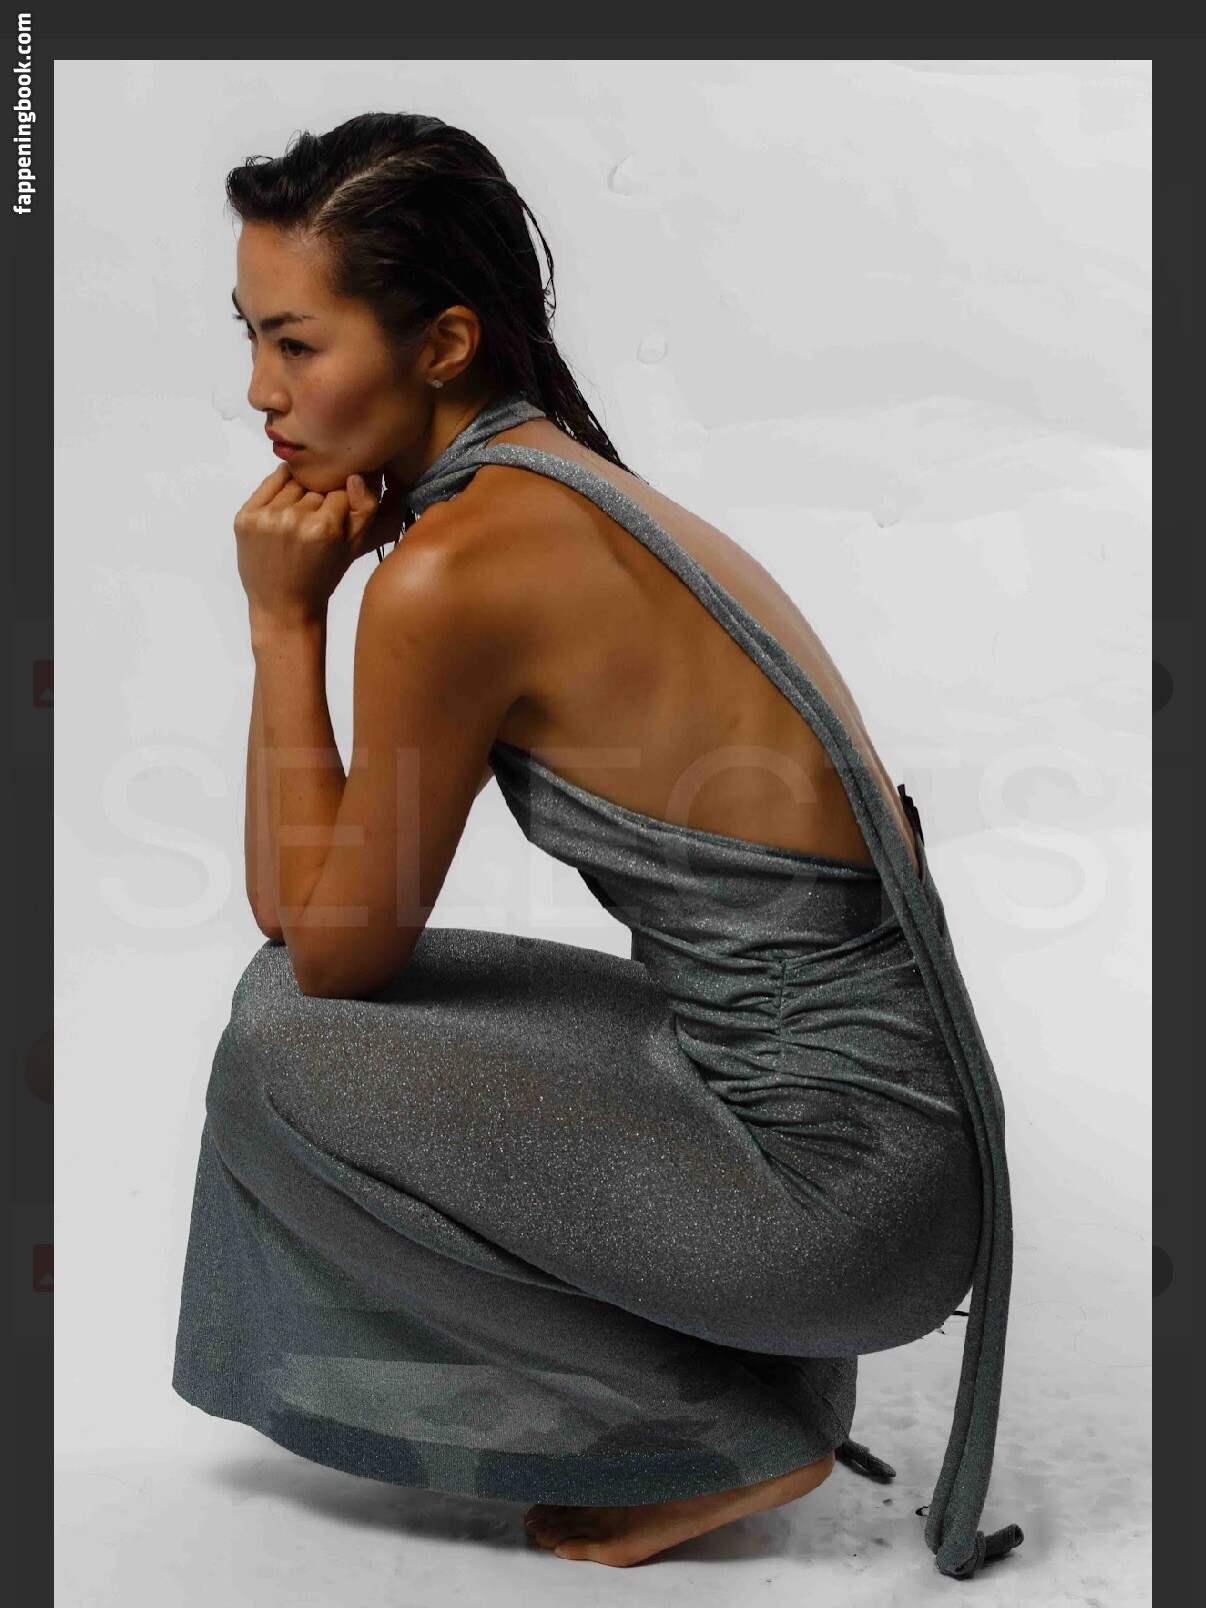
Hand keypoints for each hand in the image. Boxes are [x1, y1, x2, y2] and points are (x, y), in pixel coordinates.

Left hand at [234, 464, 383, 627]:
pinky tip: (284, 508)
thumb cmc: (321, 579)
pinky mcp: (245, 517)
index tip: (338, 520)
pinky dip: (279, 490)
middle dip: (320, 499)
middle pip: (316, 486)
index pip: (341, 491)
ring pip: (293, 482)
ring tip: (300, 519)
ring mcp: (265, 517)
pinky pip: (269, 484)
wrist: (284, 607)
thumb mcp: (353, 548)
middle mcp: (293, 518)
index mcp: (323, 527)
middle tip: (318, 522)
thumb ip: (365, 508)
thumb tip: (355, 474)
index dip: (343, 503)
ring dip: (299, 494)